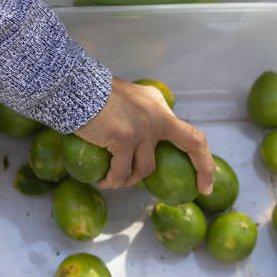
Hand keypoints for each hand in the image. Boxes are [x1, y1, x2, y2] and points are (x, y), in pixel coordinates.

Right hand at [74, 77, 214, 193]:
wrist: (71, 86)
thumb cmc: (89, 95)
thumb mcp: (124, 100)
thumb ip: (138, 116)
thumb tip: (138, 148)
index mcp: (158, 105)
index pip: (188, 133)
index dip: (201, 157)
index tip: (204, 180)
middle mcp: (157, 115)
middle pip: (193, 143)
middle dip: (203, 168)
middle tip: (202, 190)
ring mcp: (143, 127)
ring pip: (145, 169)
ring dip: (128, 180)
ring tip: (112, 181)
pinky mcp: (125, 138)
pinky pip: (121, 172)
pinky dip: (111, 181)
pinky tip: (102, 181)